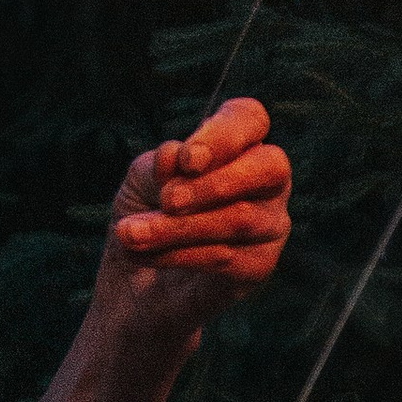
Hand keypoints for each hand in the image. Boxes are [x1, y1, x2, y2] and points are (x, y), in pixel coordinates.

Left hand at [103, 98, 291, 324]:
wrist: (134, 283)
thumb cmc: (145, 217)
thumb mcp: (140, 182)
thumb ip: (159, 166)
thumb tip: (177, 156)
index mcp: (236, 147)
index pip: (249, 119)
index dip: (224, 134)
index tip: (187, 160)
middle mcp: (264, 182)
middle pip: (269, 167)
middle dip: (215, 183)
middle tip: (168, 200)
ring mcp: (269, 225)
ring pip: (239, 218)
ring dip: (179, 227)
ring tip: (132, 234)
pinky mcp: (260, 266)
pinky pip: (227, 257)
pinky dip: (180, 255)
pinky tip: (149, 256)